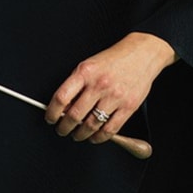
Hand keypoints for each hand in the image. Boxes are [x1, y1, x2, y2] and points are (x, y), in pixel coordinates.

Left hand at [44, 32, 176, 157]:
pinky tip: (94, 137)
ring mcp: (115, 97)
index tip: (50, 118)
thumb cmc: (113, 60)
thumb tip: (62, 108)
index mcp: (85, 72)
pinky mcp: (128, 106)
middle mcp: (99, 85)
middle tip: (62, 130)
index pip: (61, 97)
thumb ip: (75, 85)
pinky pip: (110, 129)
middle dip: (64, 127)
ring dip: (80, 135)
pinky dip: (99, 137)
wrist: (142, 54)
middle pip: (75, 115)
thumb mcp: (88, 65)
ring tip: (77, 135)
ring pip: (91, 125)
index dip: (52, 112)